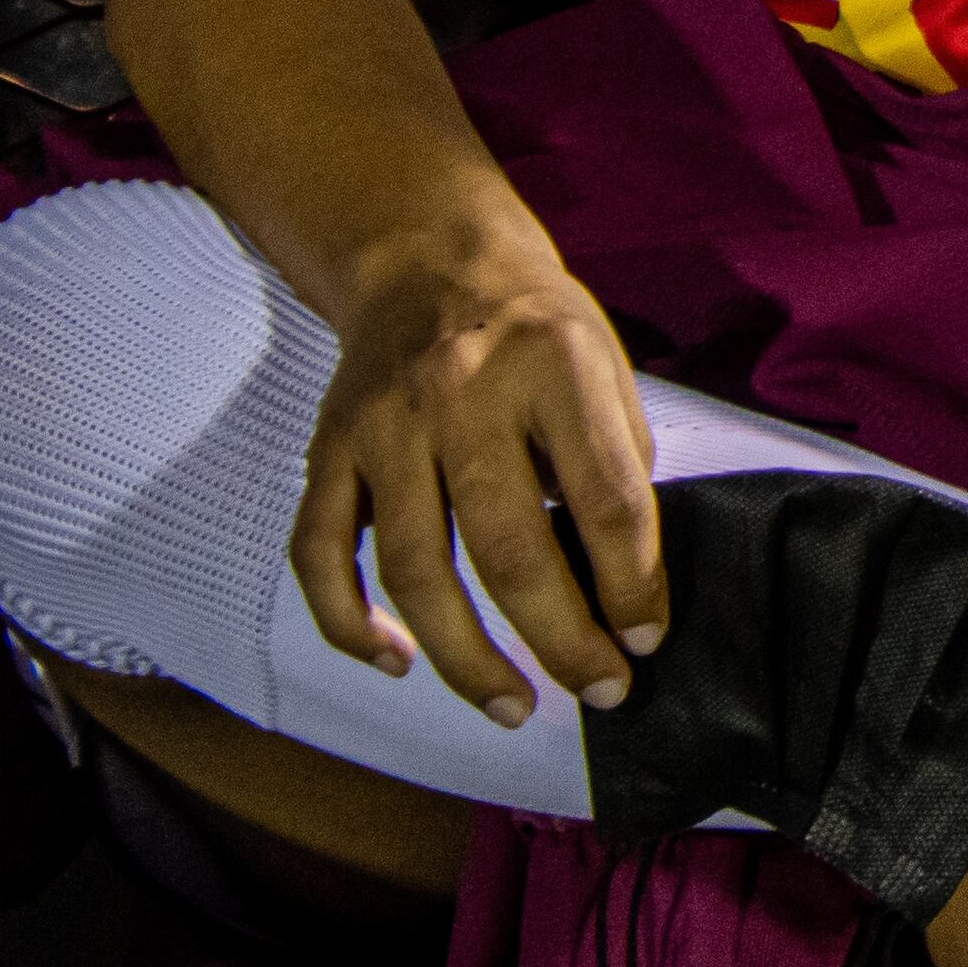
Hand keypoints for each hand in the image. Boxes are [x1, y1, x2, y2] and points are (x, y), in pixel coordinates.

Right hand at [289, 244, 667, 724]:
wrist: (429, 259)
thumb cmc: (537, 329)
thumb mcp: (606, 368)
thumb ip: (615, 466)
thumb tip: (625, 589)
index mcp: (553, 365)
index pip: (606, 497)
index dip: (634, 583)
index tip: (645, 639)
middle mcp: (462, 393)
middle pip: (509, 547)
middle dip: (561, 638)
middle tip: (599, 691)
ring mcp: (384, 425)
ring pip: (415, 569)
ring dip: (465, 657)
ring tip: (513, 706)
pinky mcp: (329, 450)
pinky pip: (322, 554)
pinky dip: (349, 621)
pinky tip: (397, 660)